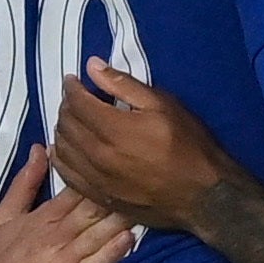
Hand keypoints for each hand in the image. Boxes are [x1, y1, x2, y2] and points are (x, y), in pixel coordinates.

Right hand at [0, 146, 135, 262]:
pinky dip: (112, 252)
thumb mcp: (4, 218)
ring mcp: (61, 261)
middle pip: (93, 208)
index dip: (102, 175)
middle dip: (119, 194)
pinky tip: (130, 239)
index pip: (78, 189)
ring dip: (122, 219)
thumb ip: (24, 183)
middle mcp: (54, 235)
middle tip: (147, 178)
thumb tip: (41, 148)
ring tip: (147, 203)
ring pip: (97, 234)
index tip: (126, 162)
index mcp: (42, 217)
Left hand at [51, 58, 238, 230]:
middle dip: (66, 106)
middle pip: (67, 125)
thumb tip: (92, 66)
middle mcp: (98, 155)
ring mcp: (97, 179)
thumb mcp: (163, 105)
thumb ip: (124, 84)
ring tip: (71, 120)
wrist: (203, 196)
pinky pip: (67, 175)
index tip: (73, 80)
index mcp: (114, 129)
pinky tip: (62, 150)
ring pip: (62, 150)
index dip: (71, 87)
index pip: (77, 103)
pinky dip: (60, 158)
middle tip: (74, 98)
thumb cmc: (188, 146)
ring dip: (62, 130)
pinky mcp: (100, 197)